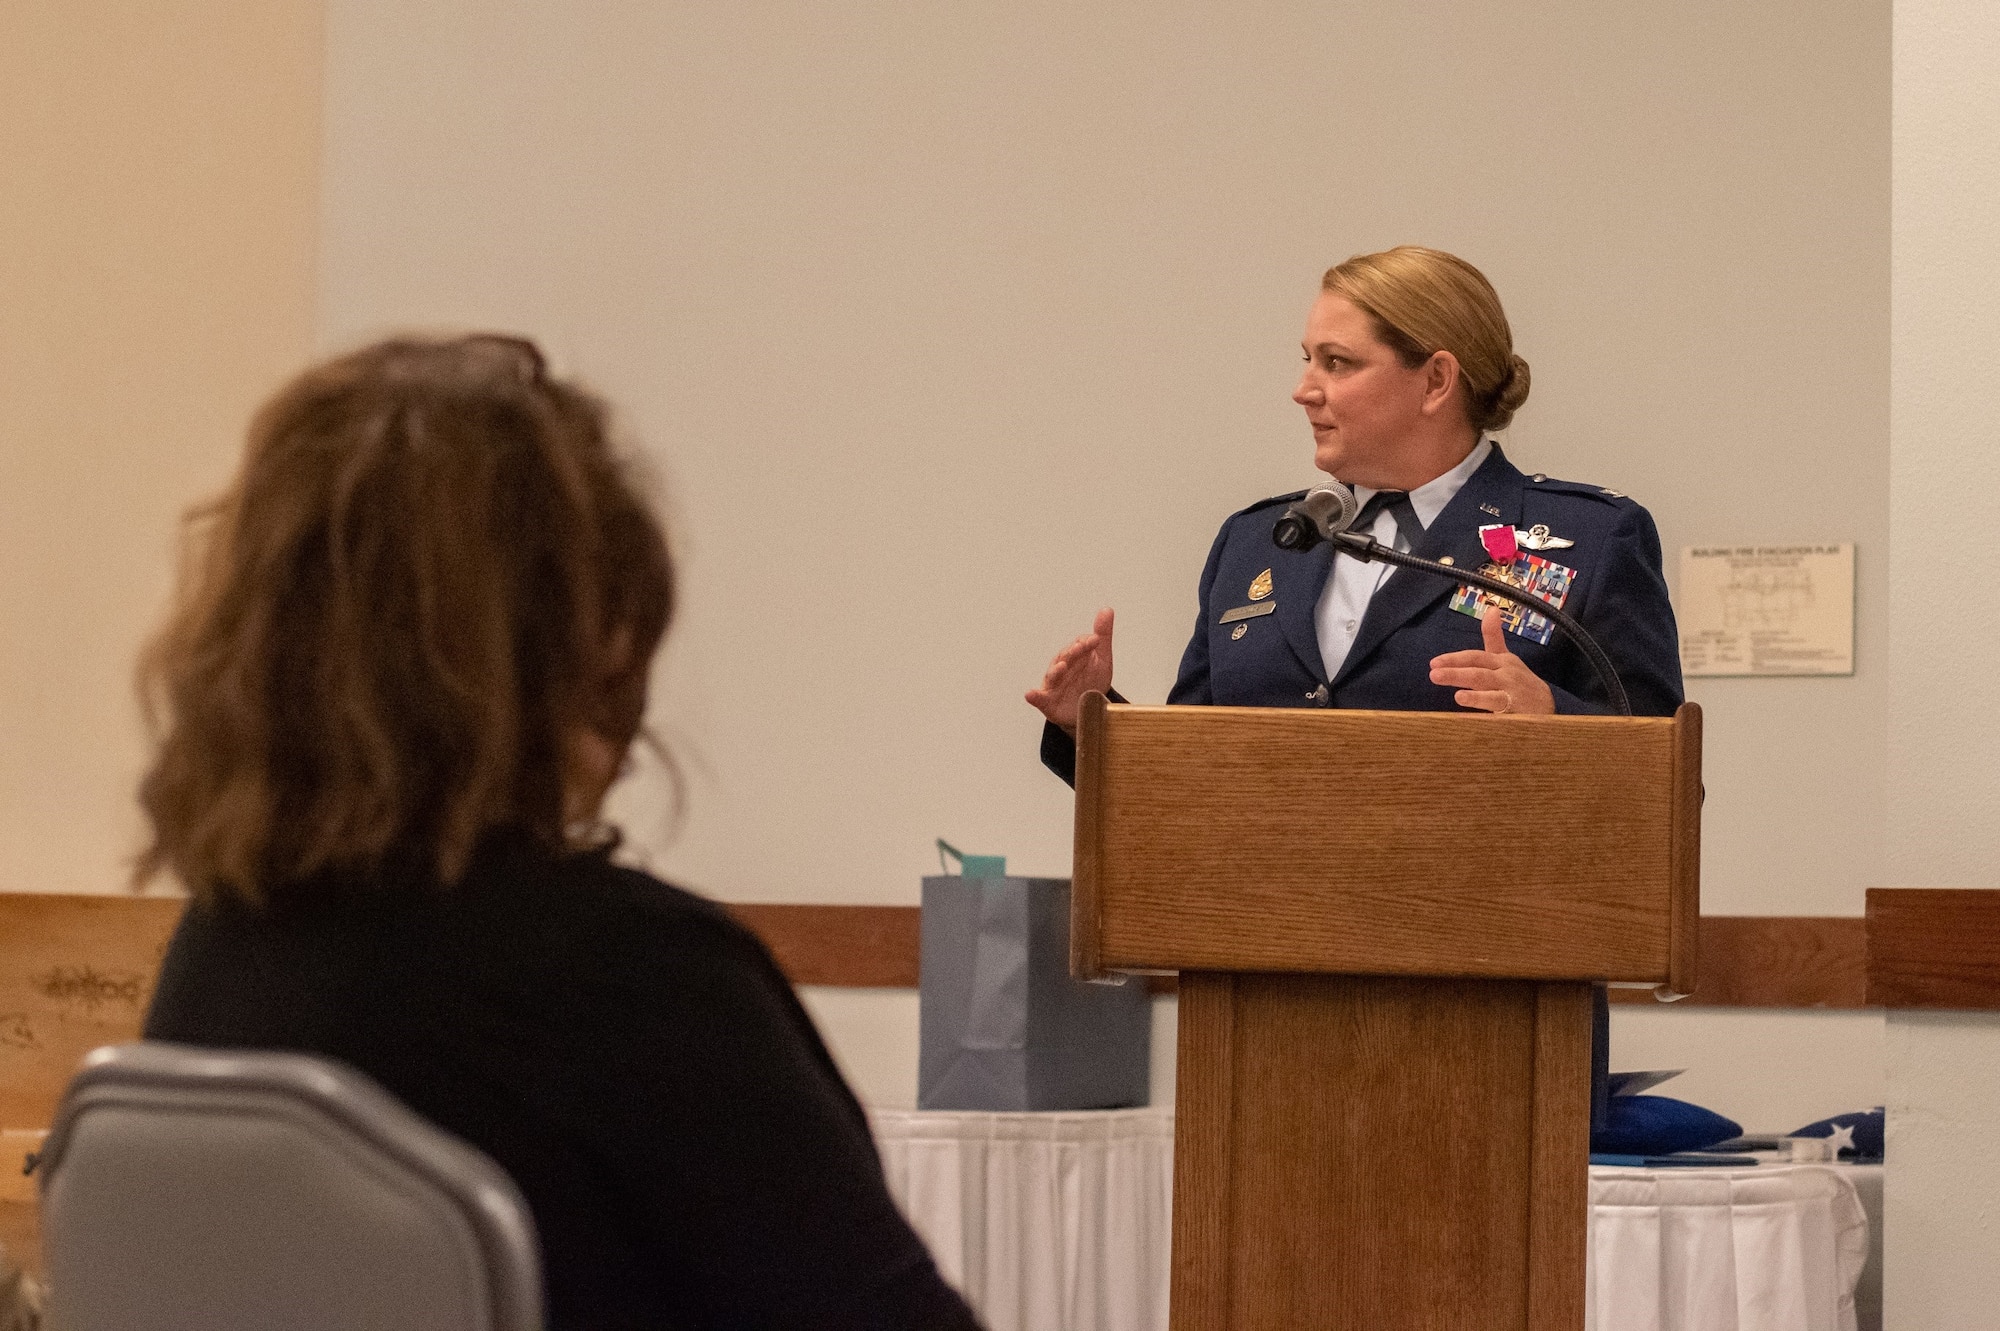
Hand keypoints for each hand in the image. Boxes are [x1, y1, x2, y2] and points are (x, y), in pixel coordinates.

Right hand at [1025, 607, 1114, 735]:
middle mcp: (1062, 668)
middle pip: (1065, 658)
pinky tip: (1030, 694)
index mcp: (1074, 656)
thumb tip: (1107, 609)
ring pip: (1052, 676)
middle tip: (1079, 648)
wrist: (1089, 710)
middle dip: (1071, 654)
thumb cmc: (1092, 682)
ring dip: (1056, 671)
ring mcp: (1054, 685)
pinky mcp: (1048, 702)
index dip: (1087, 643)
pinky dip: (1034, 696)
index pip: (1079, 646)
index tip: (1096, 640)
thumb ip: (1103, 635)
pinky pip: (1039, 699)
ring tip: (1061, 667)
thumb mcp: (1102, 659)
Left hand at [1428, 607, 1555, 714]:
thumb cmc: (1518, 679)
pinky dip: (1489, 718)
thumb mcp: (1506, 657)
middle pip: (1479, 674)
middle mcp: (1506, 676)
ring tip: (1458, 697)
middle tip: (1434, 674)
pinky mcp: (1518, 714)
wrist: (1546, 705)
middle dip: (1457, 674)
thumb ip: (1493, 636)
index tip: (1433, 662)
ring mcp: (1513, 695)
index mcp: (1501, 661)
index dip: (1455, 659)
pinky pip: (1502, 717)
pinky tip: (1474, 720)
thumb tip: (1491, 609)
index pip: (1475, 657)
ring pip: (1492, 696)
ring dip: (1475, 697)